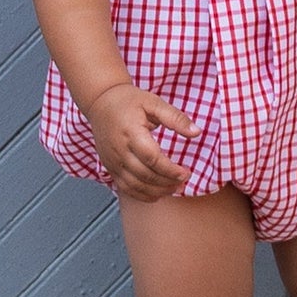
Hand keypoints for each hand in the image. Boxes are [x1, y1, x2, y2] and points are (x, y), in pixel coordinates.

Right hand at [84, 83, 198, 200]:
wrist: (100, 102)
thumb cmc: (128, 101)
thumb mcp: (154, 103)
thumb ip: (175, 118)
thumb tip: (196, 132)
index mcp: (131, 133)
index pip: (151, 158)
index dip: (170, 170)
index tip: (186, 172)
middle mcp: (119, 150)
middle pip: (144, 175)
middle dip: (167, 182)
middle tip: (184, 180)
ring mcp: (112, 161)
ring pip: (134, 185)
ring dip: (156, 191)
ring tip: (174, 188)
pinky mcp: (109, 167)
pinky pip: (124, 187)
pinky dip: (141, 195)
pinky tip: (156, 194)